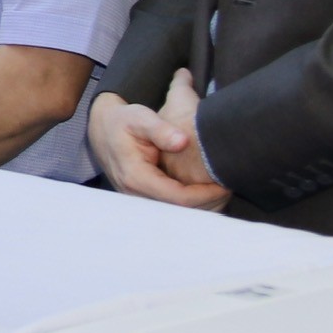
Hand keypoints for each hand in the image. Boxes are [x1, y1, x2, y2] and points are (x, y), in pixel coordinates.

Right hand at [88, 74, 229, 210]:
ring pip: (176, 215)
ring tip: (222, 192)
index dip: (204, 195)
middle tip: (230, 189)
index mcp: (136, 177)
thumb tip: (183, 142)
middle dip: (208, 204)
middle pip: (179, 213)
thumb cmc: (123, 121)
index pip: (178, 198)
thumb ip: (160, 129)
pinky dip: (191, 206)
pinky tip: (207, 194)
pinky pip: (170, 210)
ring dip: (201, 207)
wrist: (102, 128)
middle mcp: (134, 194)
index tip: (224, 184)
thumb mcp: (140, 117)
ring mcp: (137, 200)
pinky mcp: (143, 199)